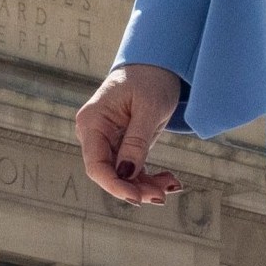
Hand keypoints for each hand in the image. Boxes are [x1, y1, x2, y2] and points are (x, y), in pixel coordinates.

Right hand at [76, 63, 185, 204]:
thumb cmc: (150, 80)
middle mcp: (94, 134)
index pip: (96, 164)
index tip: (137, 198)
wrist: (156, 66)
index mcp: (92, 122)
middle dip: (135, 188)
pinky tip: (169, 180)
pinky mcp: (121, 146)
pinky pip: (131, 169)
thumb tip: (126, 174)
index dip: (114, 185)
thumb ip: (136, 141)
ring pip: (122, 175)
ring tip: (172, 185)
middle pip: (109, 173)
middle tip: (163, 196)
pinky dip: (149, 178)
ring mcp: (106, 141)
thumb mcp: (148, 109)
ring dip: (146, 185)